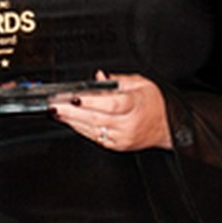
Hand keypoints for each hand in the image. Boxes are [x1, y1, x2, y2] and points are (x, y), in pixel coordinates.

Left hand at [47, 71, 171, 151]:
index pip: (111, 104)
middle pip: (96, 118)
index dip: (91, 101)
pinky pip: (94, 136)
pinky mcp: (116, 146)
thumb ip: (117, 80)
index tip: (74, 97)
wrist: (168, 127)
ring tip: (56, 111)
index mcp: (136, 105)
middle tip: (54, 104)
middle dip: (71, 111)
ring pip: (92, 129)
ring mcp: (121, 137)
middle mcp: (128, 124)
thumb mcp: (141, 83)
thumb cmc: (155, 103)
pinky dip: (80, 128)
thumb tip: (98, 76)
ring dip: (71, 120)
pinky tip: (69, 121)